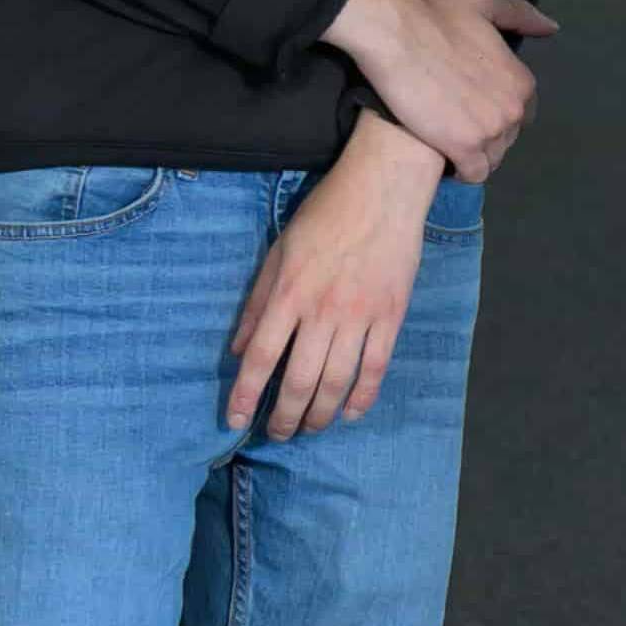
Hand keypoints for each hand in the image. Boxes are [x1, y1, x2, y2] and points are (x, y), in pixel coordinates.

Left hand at [222, 142, 436, 437]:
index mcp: (289, 294)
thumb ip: (257, 303)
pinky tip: (349, 413)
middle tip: (277, 433)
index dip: (245, 393)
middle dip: (285, 415)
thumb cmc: (324, 217)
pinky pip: (376, 366)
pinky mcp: (391, 316)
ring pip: (337, 380)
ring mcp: (360, 316)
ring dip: (319, 412)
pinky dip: (363, 396)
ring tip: (309, 428)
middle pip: (299, 379)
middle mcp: (322, 311)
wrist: (382, 192)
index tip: (235, 419)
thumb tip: (238, 349)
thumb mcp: (278, 253)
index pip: (260, 356)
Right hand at [326, 0, 541, 177]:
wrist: (393, 34)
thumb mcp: (483, 4)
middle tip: (456, 123)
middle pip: (508, 138)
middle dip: (487, 134)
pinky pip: (473, 173)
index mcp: (522, 81)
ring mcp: (490, 131)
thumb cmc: (434, 16)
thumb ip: (520, 16)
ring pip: (492, 158)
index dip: (497, 111)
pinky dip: (462, 170)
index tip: (473, 107)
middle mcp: (513, 110)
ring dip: (475, 154)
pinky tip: (445, 158)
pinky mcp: (462, 148)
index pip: (523, 113)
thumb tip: (551, 28)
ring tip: (448, 141)